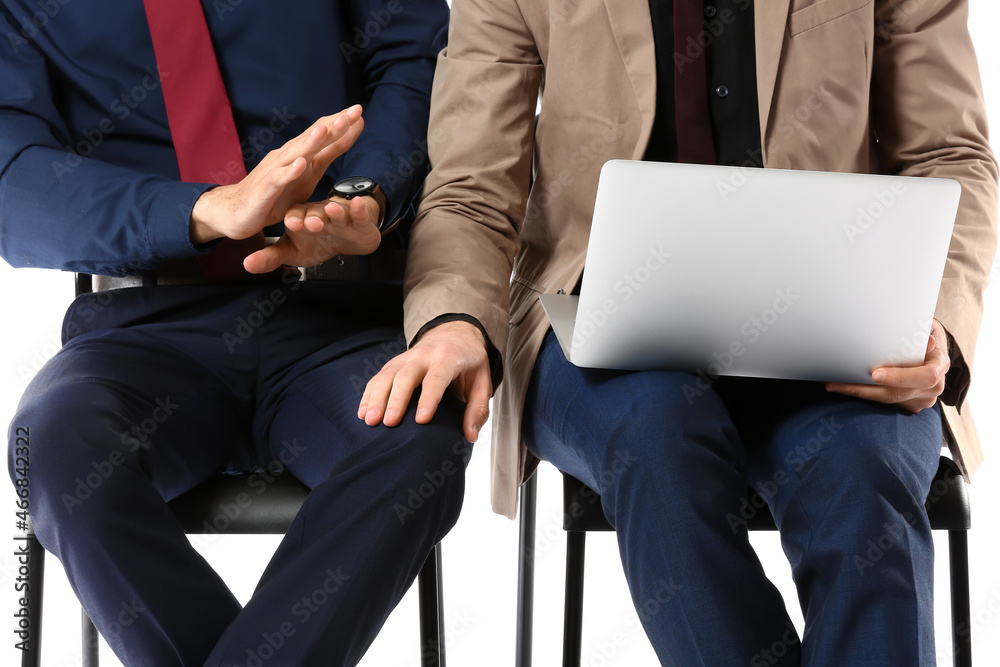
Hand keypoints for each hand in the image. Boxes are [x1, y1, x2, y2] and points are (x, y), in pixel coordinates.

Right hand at [189, 105, 363, 244]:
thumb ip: (325, 155)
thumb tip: (345, 135)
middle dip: (333, 125)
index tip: (360, 111)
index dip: (341, 124)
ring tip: (325, 130)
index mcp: (300, 155)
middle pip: (313, 138)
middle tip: (353, 111)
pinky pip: (279, 179)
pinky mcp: (265, 189)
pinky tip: (300, 164)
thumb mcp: (307, 174)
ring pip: (295, 153)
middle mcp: (288, 157)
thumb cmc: (274, 194)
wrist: (236, 211)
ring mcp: (275, 171)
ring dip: (311, 141)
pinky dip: (290, 171)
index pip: (323, 135)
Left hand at [242, 194, 381, 273]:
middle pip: (316, 213)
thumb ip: (270, 258)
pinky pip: (358, 214)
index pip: (295, 216)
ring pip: (337, 212)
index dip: (294, 219)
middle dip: (314, 217)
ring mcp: (339, 216)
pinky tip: (357, 204)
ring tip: (333, 210)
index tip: (292, 223)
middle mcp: (319, 214)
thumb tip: (247, 265)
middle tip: (312, 223)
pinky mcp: (358, 220)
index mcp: (301, 218)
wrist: (349, 240)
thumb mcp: (292, 252)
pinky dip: (358, 209)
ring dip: (335, 211)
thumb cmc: (319, 243)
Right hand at [359, 320, 492, 442]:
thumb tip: (470, 435)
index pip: (436, 378)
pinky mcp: (394, 363)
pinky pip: (379, 377)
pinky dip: (369, 394)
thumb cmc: (469, 362)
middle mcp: (424, 354)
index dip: (429, 399)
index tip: (421, 420)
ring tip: (370, 420)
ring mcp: (406, 357)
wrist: (455, 334)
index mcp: (448, 357)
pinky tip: (363, 412)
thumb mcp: (482, 382)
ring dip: (376, 398)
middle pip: (406, 375)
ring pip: (387, 375)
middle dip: (396, 399)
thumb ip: (477, 409)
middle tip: (389, 423)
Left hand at [825, 319, 949, 412]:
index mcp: (940, 364)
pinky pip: (885, 404)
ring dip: (857, 393)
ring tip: (831, 384)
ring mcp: (922, 399)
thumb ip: (921, 331)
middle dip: (865, 390)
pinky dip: (864, 395)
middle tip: (838, 384)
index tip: (875, 374)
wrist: (932, 349)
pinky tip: (842, 387)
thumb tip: (926, 342)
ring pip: (887, 401)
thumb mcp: (925, 326)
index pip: (924, 376)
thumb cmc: (923, 333)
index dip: (899, 377)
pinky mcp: (910, 405)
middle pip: (897, 394)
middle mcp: (935, 386)